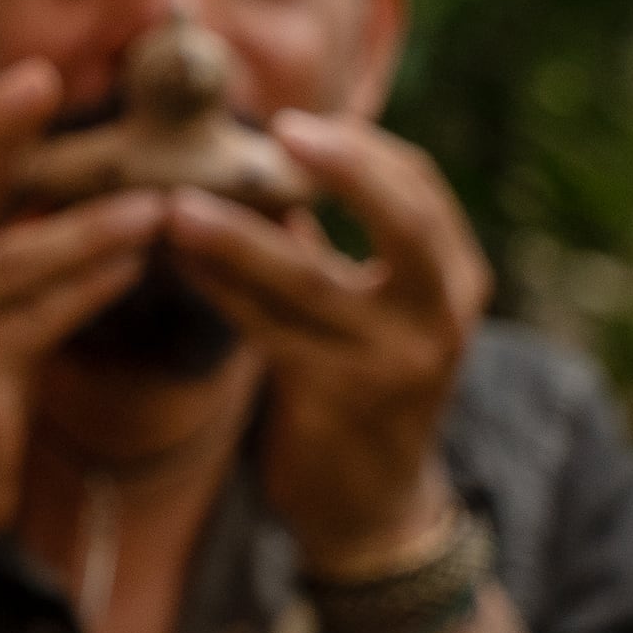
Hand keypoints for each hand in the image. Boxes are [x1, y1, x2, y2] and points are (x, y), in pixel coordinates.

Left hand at [155, 113, 488, 574]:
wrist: (370, 509)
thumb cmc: (359, 389)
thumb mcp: (368, 311)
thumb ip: (328, 245)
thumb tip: (262, 164)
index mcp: (455, 281)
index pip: (422, 189)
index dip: (363, 148)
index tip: (295, 123)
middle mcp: (438, 318)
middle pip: (405, 221)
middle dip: (347, 167)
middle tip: (281, 130)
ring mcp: (393, 362)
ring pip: (309, 278)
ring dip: (236, 235)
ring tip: (177, 203)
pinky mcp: (336, 400)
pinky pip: (266, 328)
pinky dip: (219, 289)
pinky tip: (179, 261)